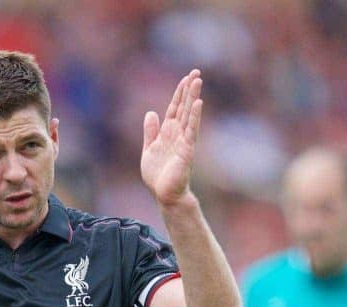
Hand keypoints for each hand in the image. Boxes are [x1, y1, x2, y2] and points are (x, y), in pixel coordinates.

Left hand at [141, 70, 202, 206]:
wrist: (164, 194)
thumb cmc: (158, 175)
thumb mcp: (149, 149)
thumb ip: (150, 132)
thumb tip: (151, 112)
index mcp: (168, 133)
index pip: (174, 109)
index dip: (178, 94)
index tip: (186, 78)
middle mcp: (177, 134)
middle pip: (183, 107)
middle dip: (189, 90)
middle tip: (196, 72)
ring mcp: (183, 141)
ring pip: (189, 115)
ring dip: (193, 97)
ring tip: (198, 81)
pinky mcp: (187, 150)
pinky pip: (191, 130)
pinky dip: (194, 117)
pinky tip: (197, 103)